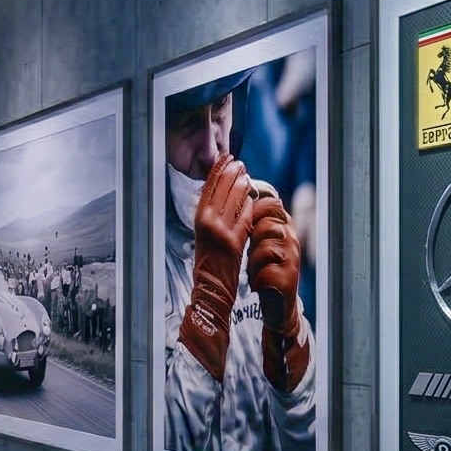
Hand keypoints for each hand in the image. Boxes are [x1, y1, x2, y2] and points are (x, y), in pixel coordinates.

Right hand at [177, 158, 252, 380]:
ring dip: (239, 184)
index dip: (216, 173)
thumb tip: (228, 200)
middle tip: (238, 162)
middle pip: (220, 190)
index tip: (225, 160)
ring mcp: (220, 231)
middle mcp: (206, 224)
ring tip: (245, 172)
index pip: (207, 190)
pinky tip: (252, 195)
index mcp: (198, 222)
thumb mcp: (207, 237)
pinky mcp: (234, 240)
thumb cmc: (210, 265)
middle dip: (229, 173)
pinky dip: (248, 204)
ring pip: (233, 200)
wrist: (211, 290)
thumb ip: (215, 219)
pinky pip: (244, 216)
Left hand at [246, 188, 310, 390]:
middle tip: (252, 254)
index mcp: (283, 225)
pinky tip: (260, 284)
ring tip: (256, 270)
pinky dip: (258, 279)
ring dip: (254, 262)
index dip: (252, 212)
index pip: (270, 203)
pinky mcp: (290, 280)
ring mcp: (294, 259)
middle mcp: (292, 239)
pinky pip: (267, 272)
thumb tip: (234, 193)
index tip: (244, 226)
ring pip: (266, 248)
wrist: (276, 305)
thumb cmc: (263, 269)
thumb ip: (251, 219)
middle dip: (252, 238)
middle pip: (268, 223)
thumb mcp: (255, 240)